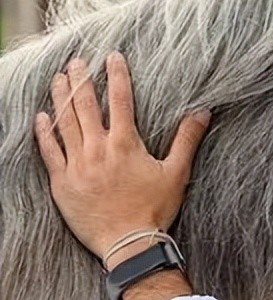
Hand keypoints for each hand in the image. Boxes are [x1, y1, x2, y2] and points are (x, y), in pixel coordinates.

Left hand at [34, 53, 209, 264]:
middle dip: (82, 80)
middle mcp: (98, 149)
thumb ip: (187, 140)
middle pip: (86, 106)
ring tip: (58, 79)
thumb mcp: (177, 173)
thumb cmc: (155, 210)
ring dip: (61, 98)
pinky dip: (45, 132)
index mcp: (126, 145)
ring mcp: (77, 165)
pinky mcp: (63, 182)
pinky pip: (50, 151)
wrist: (129, 244)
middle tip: (77, 61)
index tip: (112, 56)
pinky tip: (42, 117)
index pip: (121, 100)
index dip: (117, 75)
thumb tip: (203, 112)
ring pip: (65, 123)